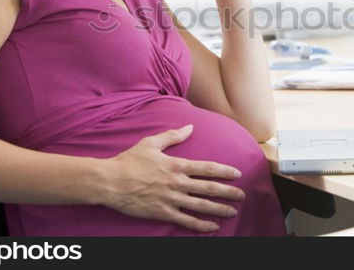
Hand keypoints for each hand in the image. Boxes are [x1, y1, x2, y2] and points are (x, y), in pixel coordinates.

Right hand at [99, 124, 245, 232]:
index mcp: (176, 165)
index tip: (237, 174)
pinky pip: (185, 221)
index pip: (207, 168)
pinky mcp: (162, 212)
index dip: (224, 171)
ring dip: (219, 209)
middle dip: (228, 192)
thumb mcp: (151, 143)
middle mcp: (177, 183)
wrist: (110, 181)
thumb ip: (173, 136)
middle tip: (242, 195)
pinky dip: (200, 225)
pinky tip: (212, 227)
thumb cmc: (130, 160)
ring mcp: (171, 199)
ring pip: (200, 205)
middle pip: (208, 188)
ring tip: (232, 212)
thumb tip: (190, 126)